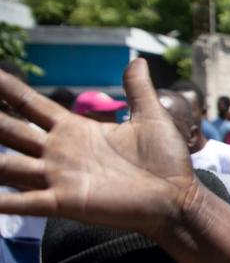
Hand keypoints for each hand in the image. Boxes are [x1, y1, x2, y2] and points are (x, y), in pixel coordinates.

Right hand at [0, 59, 194, 235]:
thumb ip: (136, 91)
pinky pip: (21, 200)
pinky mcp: (64, 202)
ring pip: (5, 164)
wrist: (178, 199)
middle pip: (8, 129)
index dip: (6, 89)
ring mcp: (58, 177)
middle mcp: (58, 152)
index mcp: (74, 130)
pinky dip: (0, 199)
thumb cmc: (165, 162)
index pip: (29, 105)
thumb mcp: (150, 118)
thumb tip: (137, 61)